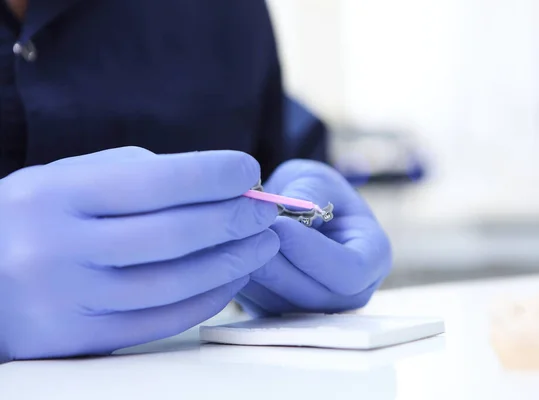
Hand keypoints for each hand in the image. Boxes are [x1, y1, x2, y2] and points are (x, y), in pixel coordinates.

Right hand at [0, 147, 279, 360]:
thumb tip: (217, 184)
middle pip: (174, 235)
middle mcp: (60, 248)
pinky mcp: (80, 339)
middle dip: (234, 219)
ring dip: (233, 262)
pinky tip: (233, 277)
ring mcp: (70, 300)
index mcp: (57, 194)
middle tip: (266, 210)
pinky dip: (209, 298)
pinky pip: (162, 321)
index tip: (250, 169)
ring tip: (263, 244)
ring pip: (175, 283)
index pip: (155, 181)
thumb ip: (136, 175)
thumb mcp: (66, 177)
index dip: (213, 174)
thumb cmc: (36, 216)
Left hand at [235, 160, 391, 315]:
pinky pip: (256, 306)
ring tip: (236, 235)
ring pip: (279, 304)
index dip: (313, 253)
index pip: (350, 272)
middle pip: (311, 295)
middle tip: (245, 229)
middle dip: (276, 262)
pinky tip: (231, 250)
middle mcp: (350, 293)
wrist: (295, 211)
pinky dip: (240, 279)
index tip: (281, 226)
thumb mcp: (316, 179)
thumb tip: (291, 212)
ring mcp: (316, 310)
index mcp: (373, 257)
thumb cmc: (314, 191)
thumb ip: (309, 192)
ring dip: (254, 270)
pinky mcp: (281, 315)